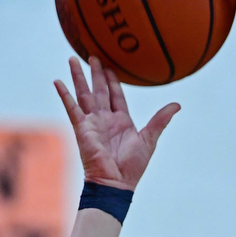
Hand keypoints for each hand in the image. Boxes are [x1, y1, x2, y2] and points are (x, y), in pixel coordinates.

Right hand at [54, 57, 178, 189]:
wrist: (117, 182)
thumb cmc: (133, 165)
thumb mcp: (149, 139)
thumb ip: (161, 120)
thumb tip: (177, 105)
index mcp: (121, 121)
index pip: (116, 96)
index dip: (114, 81)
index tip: (111, 66)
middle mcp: (105, 119)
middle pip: (99, 90)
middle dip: (96, 73)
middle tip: (93, 55)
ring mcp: (92, 122)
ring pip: (84, 94)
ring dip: (78, 77)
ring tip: (73, 59)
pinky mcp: (82, 128)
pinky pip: (71, 108)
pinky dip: (64, 95)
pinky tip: (57, 81)